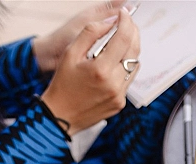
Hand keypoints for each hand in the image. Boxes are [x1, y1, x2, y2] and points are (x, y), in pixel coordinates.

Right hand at [39, 7, 140, 134]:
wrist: (60, 116)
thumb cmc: (62, 85)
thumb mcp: (70, 53)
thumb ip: (90, 33)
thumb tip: (109, 23)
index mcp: (101, 70)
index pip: (124, 38)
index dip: (126, 22)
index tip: (124, 15)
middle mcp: (113, 84)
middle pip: (134, 50)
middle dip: (132, 33)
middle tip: (126, 25)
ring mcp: (118, 95)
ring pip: (134, 65)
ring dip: (130, 51)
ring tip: (120, 44)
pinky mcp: (119, 103)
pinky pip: (128, 80)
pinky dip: (124, 68)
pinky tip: (114, 65)